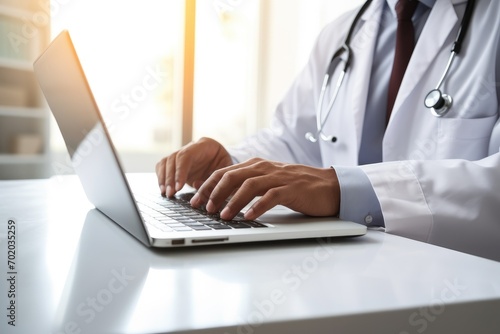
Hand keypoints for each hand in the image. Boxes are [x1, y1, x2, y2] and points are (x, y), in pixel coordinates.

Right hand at [155, 137, 232, 196]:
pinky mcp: (176, 162)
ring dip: (163, 178)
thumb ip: (214, 177)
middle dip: (170, 178)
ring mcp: (182, 154)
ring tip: (165, 193)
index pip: (186, 156)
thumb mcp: (226, 170)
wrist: (223, 159)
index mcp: (205, 145)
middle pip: (173, 159)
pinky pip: (163, 166)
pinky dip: (161, 177)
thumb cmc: (226, 165)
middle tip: (170, 193)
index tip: (178, 187)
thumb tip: (196, 185)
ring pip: (166, 162)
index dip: (180, 171)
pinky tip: (163, 189)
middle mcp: (190, 147)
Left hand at [190, 158, 340, 220]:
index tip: (196, 200)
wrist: (328, 186)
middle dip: (214, 192)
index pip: (225, 172)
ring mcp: (278, 177)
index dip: (208, 186)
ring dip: (233, 201)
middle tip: (203, 208)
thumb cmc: (296, 187)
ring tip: (223, 216)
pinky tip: (248, 217)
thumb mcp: (269, 182)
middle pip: (232, 176)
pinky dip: (257, 207)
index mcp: (256, 165)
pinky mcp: (291, 189)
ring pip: (249, 185)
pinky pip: (270, 197)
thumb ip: (249, 186)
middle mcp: (264, 168)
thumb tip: (224, 200)